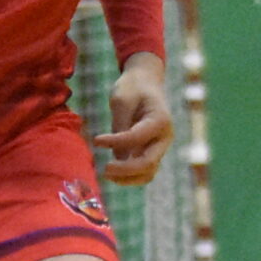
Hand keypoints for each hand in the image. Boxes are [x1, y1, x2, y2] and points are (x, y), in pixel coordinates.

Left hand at [97, 55, 174, 184]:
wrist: (145, 82)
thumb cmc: (133, 88)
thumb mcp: (122, 101)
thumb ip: (120, 127)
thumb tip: (117, 157)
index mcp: (160, 120)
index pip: (137, 138)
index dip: (115, 142)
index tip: (96, 140)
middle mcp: (164, 137)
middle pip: (148, 163)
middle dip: (125, 170)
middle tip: (104, 169)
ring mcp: (160, 147)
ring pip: (148, 173)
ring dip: (128, 178)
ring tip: (106, 174)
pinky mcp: (151, 152)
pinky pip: (143, 171)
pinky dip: (129, 176)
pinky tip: (112, 174)